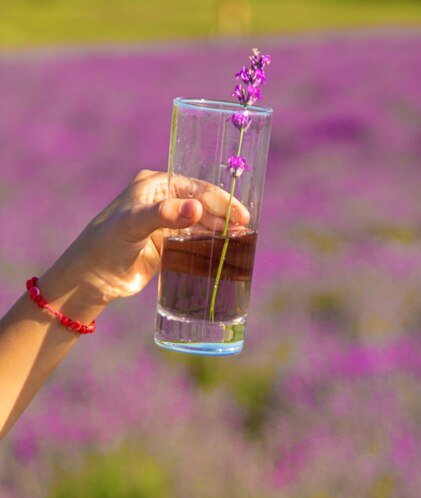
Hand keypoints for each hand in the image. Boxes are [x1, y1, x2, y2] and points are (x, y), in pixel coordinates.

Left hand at [56, 169, 249, 304]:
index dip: (219, 199)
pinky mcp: (167, 246)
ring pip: (200, 222)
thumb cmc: (106, 244)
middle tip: (244, 226)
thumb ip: (164, 215)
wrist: (92, 279)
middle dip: (223, 214)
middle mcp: (162, 202)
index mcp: (154, 186)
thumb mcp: (133, 224)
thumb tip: (197, 208)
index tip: (239, 212)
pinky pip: (194, 241)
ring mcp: (165, 225)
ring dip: (219, 229)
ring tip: (240, 237)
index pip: (194, 187)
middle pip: (201, 204)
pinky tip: (226, 247)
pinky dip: (210, 243)